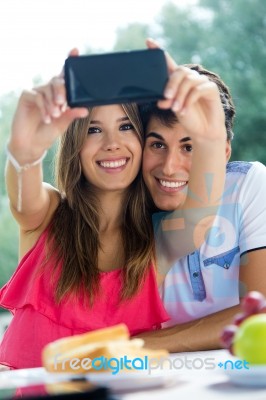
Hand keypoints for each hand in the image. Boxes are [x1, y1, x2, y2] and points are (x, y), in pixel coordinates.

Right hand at [9, 49, 87, 163]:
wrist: (32, 145)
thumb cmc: (48, 133)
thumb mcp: (63, 124)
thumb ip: (72, 114)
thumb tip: (85, 109)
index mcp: (59, 94)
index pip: (64, 76)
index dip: (69, 62)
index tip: (76, 50)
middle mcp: (48, 90)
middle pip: (57, 81)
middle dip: (61, 92)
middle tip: (62, 105)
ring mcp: (36, 92)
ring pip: (47, 89)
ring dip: (52, 103)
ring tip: (55, 116)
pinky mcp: (26, 96)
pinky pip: (37, 96)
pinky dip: (44, 108)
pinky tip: (47, 118)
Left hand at [146, 38, 225, 140]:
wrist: (203, 131)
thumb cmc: (188, 118)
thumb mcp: (173, 107)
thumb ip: (167, 100)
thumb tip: (160, 100)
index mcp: (179, 81)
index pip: (168, 62)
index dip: (159, 51)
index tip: (149, 41)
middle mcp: (191, 78)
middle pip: (179, 71)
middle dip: (170, 85)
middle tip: (165, 100)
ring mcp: (202, 82)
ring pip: (188, 81)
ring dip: (179, 96)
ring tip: (176, 110)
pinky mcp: (211, 88)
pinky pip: (198, 90)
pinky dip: (189, 101)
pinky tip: (184, 111)